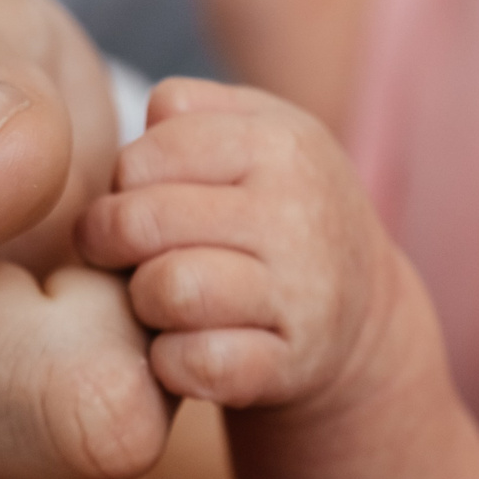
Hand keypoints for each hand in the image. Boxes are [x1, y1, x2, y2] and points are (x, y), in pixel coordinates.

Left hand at [79, 78, 405, 411]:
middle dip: (111, 241)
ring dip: (143, 300)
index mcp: (281, 144)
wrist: (367, 312)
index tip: (138, 200)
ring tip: (156, 297)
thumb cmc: (285, 213)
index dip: (125, 180)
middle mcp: (295, 216)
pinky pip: (197, 363)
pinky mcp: (289, 364)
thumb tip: (138, 130)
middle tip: (119, 253)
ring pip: (170, 290)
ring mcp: (299, 295)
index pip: (151, 153)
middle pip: (145, 220)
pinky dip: (171, 362)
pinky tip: (181, 347)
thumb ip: (193, 114)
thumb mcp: (263, 135)